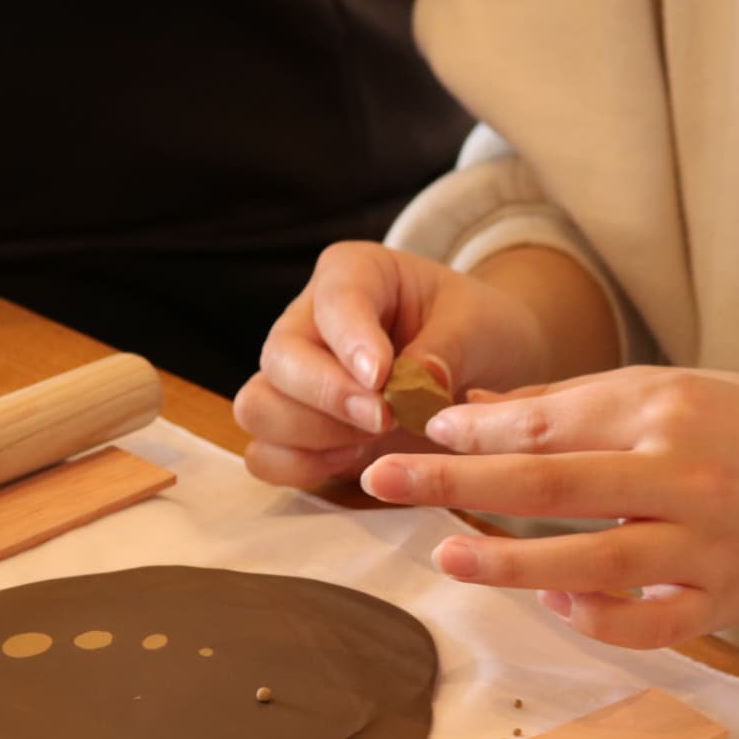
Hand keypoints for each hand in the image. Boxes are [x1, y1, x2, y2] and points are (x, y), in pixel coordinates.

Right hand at [233, 241, 577, 486]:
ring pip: (258, 406)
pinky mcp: (293, 428)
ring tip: (375, 438)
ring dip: (313, 434)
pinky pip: (264, 454)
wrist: (480, 364)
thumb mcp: (477, 326)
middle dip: (328, 396)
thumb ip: (446, 348)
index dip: (350, 340)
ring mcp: (293, 377)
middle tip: (385, 420)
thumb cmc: (473, 330)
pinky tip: (352, 460)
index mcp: (354, 272)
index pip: (334, 299)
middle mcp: (308, 321)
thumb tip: (418, 384)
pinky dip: (300, 466)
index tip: (382, 378)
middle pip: (279, 356)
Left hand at [357, 366, 738, 648]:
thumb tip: (476, 415)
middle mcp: (687, 476)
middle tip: (385, 483)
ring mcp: (707, 547)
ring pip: (592, 563)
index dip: (476, 431)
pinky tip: (555, 604)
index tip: (422, 435)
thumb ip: (580, 405)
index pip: (551, 420)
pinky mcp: (724, 603)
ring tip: (449, 556)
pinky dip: (596, 620)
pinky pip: (646, 624)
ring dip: (511, 564)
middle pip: (553, 484)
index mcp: (671, 409)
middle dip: (459, 484)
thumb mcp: (678, 391)